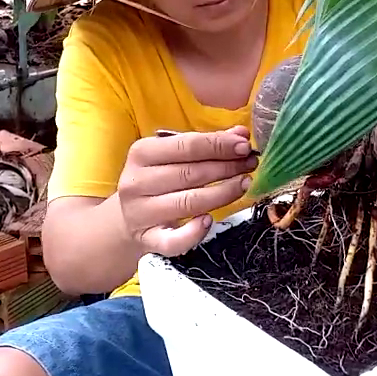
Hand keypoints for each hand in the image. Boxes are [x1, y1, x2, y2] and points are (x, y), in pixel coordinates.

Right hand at [118, 125, 257, 256]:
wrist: (127, 217)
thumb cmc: (157, 179)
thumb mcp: (173, 155)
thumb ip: (206, 144)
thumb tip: (241, 134)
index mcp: (142, 153)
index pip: (186, 146)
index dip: (218, 145)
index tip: (244, 146)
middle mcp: (137, 182)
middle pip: (190, 174)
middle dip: (227, 167)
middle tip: (250, 164)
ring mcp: (140, 213)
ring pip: (188, 203)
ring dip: (223, 193)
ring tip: (244, 184)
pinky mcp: (147, 240)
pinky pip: (173, 241)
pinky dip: (194, 233)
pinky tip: (210, 221)